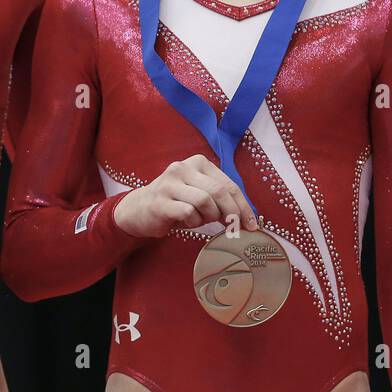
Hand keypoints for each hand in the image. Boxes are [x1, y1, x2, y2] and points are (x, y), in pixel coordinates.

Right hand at [113, 155, 258, 238]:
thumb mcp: (200, 195)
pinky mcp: (160, 201)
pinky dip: (194, 222)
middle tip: (235, 229)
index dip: (243, 206)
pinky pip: (188, 212)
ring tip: (203, 221)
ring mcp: (170, 183)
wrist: (140, 209)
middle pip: (219, 191)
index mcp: (198, 163)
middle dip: (232, 213)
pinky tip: (188, 222)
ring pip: (204, 201)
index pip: (229, 184)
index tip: (252, 224)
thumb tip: (247, 217)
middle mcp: (183, 168)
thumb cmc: (177, 203)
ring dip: (210, 217)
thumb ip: (220, 199)